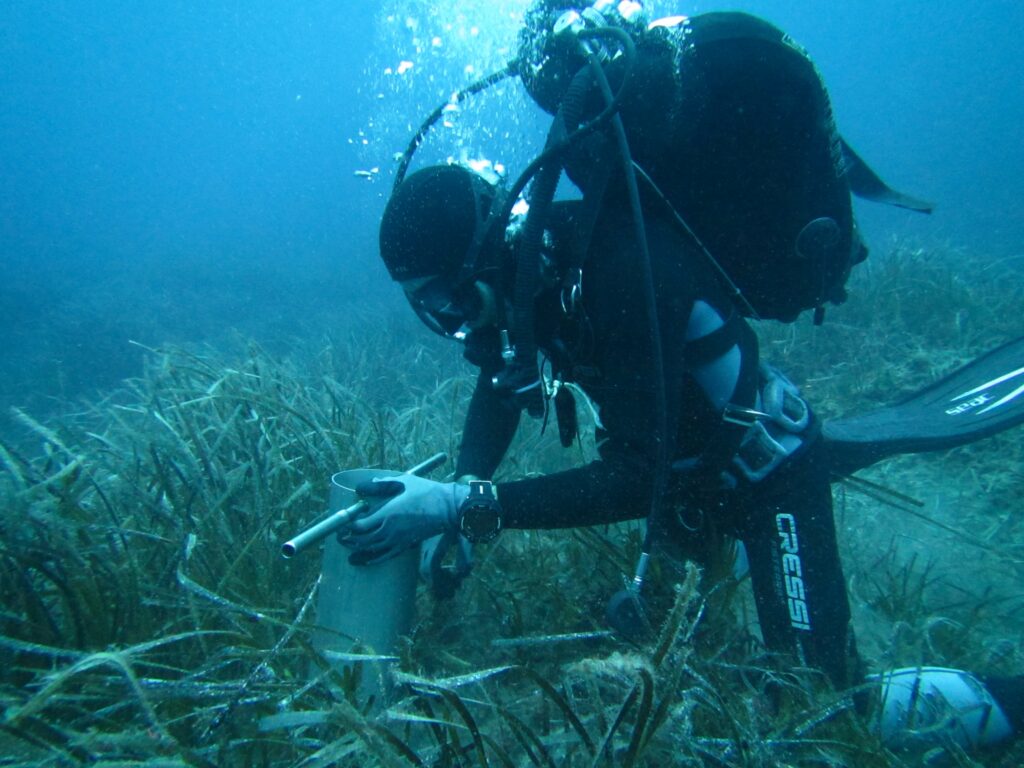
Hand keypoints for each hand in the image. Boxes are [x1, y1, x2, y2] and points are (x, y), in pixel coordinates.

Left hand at [340, 475, 468, 564]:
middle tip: (340, 536)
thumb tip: (362, 487)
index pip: (360, 525)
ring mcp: (398, 540)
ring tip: (348, 546)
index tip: (343, 522)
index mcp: (388, 513)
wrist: (448, 508)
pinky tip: (365, 561)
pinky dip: (373, 560)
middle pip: (362, 540)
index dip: (348, 526)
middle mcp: (390, 529)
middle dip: (348, 539)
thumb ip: (381, 484)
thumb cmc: (426, 492)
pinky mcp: (406, 545)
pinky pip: (386, 556)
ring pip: (372, 549)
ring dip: (357, 549)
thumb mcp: (404, 482)